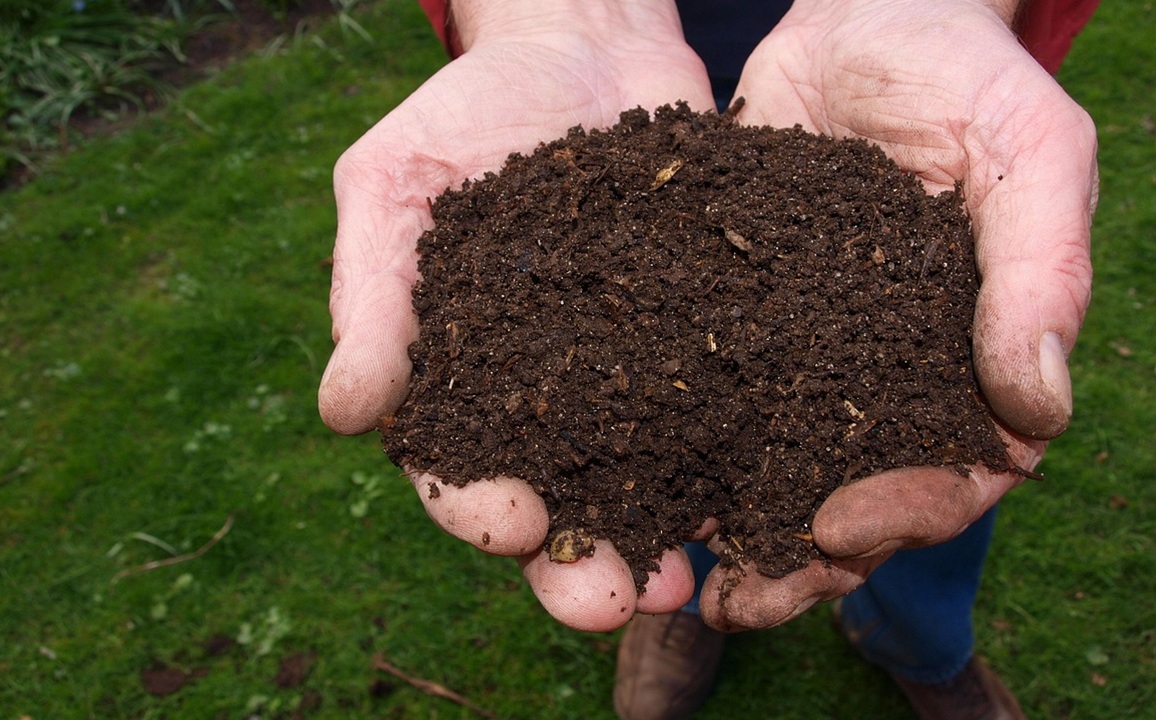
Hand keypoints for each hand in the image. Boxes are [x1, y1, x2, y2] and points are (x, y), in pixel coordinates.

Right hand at [318, 1, 715, 630]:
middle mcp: (547, 398)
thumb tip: (343, 414)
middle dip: (579, 566)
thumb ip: (371, 296)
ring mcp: (630, 375)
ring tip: (689, 583)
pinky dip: (734, 461)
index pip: (457, 470)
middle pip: (558, 505)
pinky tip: (757, 494)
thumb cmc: (467, 113)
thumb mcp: (394, 185)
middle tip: (612, 604)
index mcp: (460, 379)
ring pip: (643, 483)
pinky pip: (719, 412)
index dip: (478, 509)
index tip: (510, 524)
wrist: (582, 47)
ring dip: (662, 540)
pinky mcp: (702, 341)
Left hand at [697, 0, 1097, 630]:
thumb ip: (1042, 273)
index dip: (906, 513)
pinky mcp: (735, 321)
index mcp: (973, 358)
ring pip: (774, 467)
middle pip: (855, 497)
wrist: (863, 14)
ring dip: (729, 530)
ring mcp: (809, 356)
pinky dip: (671, 447)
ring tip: (670, 575)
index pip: (958, 471)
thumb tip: (1040, 413)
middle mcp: (888, 375)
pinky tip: (623, 483)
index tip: (837, 526)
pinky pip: (705, 399)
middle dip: (800, 558)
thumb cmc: (965, 74)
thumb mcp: (1029, 152)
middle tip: (737, 601)